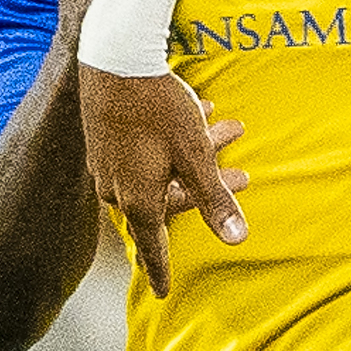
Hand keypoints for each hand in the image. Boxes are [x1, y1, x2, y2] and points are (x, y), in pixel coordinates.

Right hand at [80, 65, 246, 294]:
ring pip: (162, 169)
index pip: (153, 247)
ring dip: (198, 155)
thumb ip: (215, 200)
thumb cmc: (157, 108)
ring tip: (230, 129)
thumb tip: (237, 240)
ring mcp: (108, 163)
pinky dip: (176, 141)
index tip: (162, 292)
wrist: (114, 58)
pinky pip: (146, 151)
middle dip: (209, 187)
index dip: (160, 270)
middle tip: (245, 176)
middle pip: (169, 199)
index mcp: (139, 200)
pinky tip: (201, 113)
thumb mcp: (195, 155)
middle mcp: (117, 188)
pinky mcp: (105, 139)